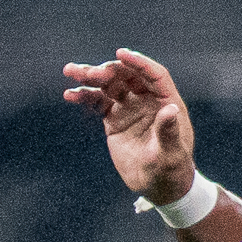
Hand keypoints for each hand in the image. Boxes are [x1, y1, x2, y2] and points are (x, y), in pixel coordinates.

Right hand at [62, 47, 196, 204]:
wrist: (158, 186)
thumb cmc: (171, 170)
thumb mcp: (171, 153)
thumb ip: (169, 131)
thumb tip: (170, 110)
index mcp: (166, 102)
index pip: (153, 75)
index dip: (138, 63)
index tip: (121, 54)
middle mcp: (148, 100)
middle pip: (127, 76)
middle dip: (109, 71)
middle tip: (91, 73)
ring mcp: (129, 108)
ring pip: (109, 85)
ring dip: (90, 77)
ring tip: (70, 72)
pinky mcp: (114, 119)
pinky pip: (98, 102)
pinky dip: (84, 96)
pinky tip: (70, 95)